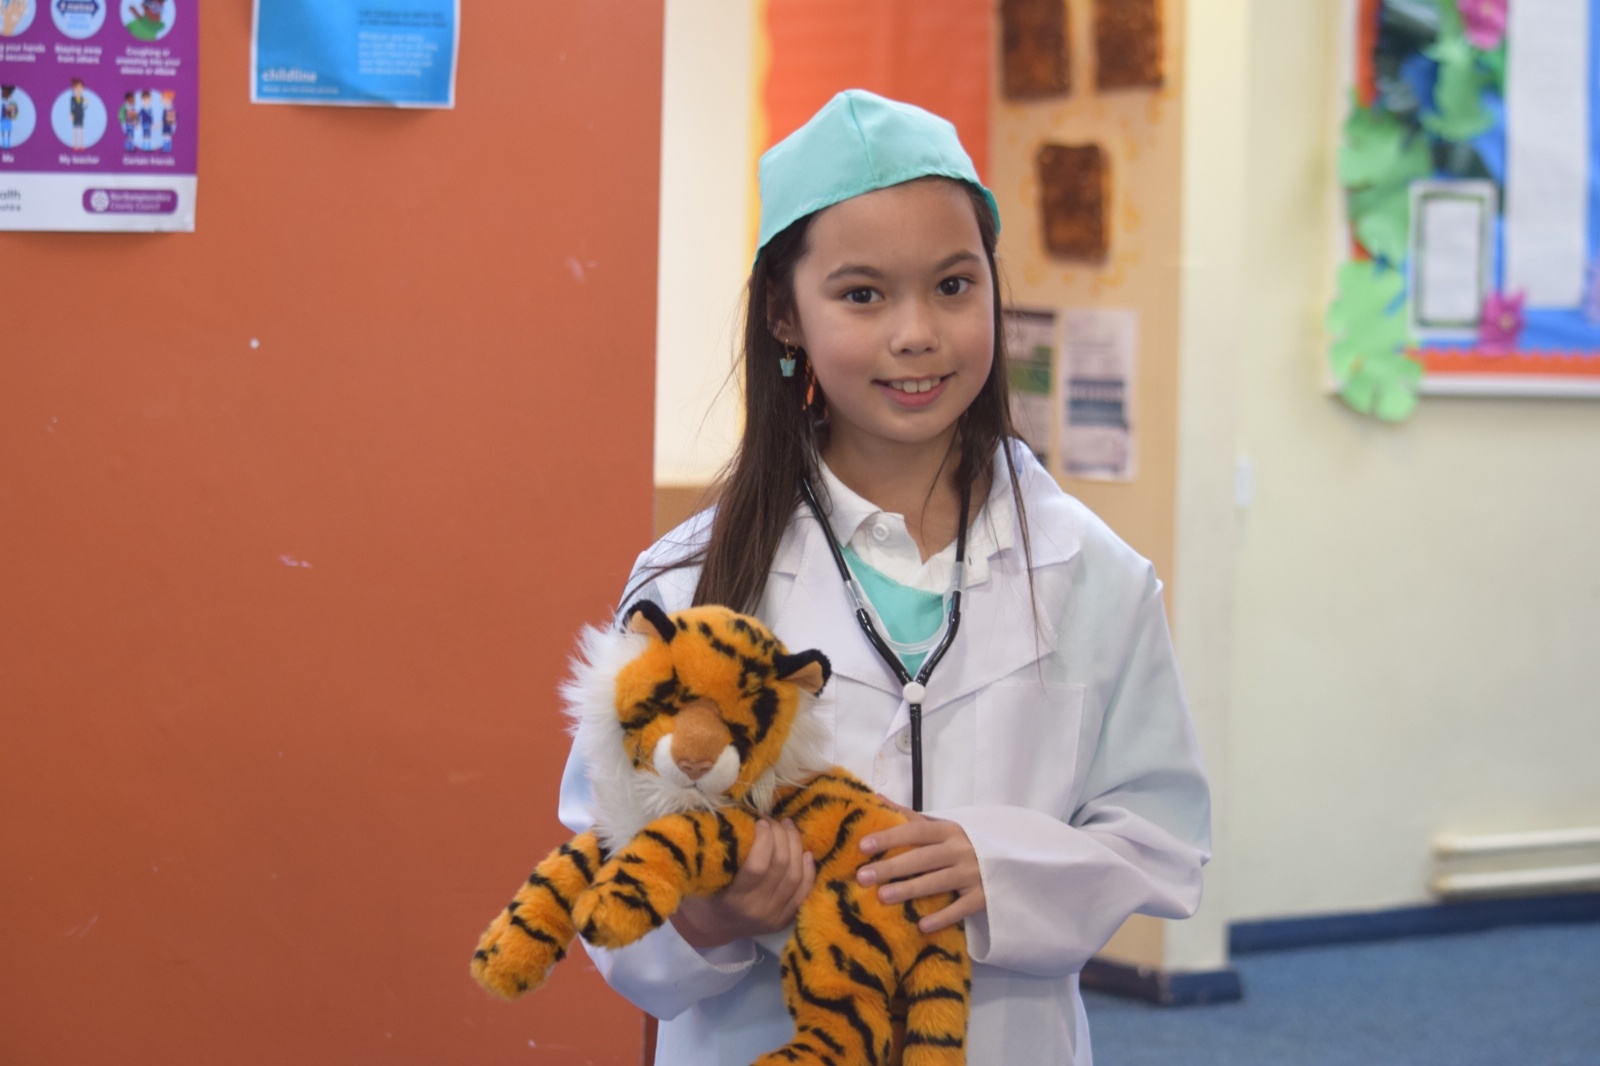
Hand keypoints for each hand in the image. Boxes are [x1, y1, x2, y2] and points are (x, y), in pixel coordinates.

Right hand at [671, 818, 814, 948]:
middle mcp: (757, 909)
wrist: (713, 928)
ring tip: (789, 827)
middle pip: (781, 866)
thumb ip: (719, 855)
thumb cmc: (704, 895)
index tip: (760, 820)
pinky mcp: (786, 919)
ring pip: (795, 876)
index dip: (764, 839)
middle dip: (781, 836)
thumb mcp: (704, 877)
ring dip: (796, 847)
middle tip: (775, 820)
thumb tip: (736, 818)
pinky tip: (806, 853)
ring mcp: (774, 916)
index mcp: (734, 899)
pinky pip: (804, 892)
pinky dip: (808, 871)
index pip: (757, 866)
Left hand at [857, 804, 984, 932]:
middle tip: (863, 876)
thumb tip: (876, 797)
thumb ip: (910, 816)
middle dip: (892, 867)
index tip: (863, 845)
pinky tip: (922, 925)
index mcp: (949, 830)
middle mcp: (961, 850)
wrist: (1011, 862)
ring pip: (938, 882)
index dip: (890, 837)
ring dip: (910, 889)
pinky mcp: (983, 897)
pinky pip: (961, 908)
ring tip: (883, 897)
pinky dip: (943, 917)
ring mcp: (973, 874)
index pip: (916, 830)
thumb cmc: (963, 844)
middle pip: (923, 858)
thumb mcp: (942, 827)